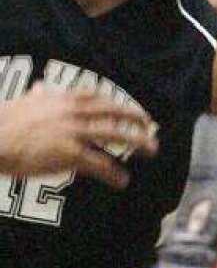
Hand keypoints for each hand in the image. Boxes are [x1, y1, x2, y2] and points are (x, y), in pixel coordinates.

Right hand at [0, 81, 157, 187]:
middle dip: (135, 119)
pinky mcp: (70, 154)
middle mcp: (71, 112)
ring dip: (137, 142)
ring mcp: (72, 132)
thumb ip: (37, 96)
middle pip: (112, 112)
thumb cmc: (4, 123)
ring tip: (151, 150)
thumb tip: (38, 86)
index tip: (130, 109)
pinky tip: (123, 181)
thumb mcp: (23, 103)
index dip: (117, 103)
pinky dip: (114, 173)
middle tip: (150, 127)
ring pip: (114, 135)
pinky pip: (100, 164)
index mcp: (60, 98)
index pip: (96, 97)